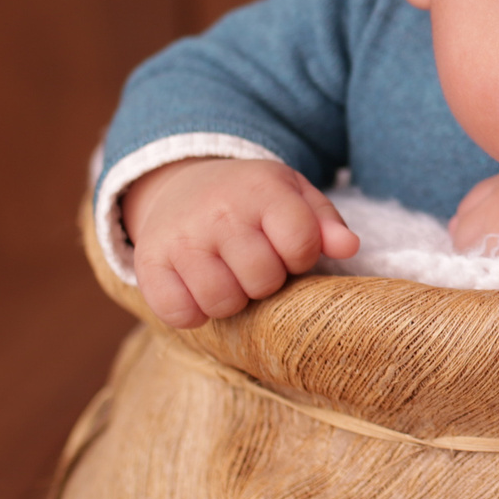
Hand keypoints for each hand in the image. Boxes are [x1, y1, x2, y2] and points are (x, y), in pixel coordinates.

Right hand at [122, 158, 358, 327]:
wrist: (181, 185)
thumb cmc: (250, 200)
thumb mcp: (292, 195)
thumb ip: (324, 222)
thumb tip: (349, 246)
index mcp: (261, 188)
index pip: (301, 245)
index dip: (299, 258)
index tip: (286, 249)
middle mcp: (218, 211)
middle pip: (262, 280)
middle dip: (265, 281)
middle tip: (253, 263)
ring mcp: (180, 237)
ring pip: (222, 302)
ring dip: (231, 300)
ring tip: (228, 276)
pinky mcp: (149, 261)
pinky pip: (179, 314)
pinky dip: (193, 313)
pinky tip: (198, 289)